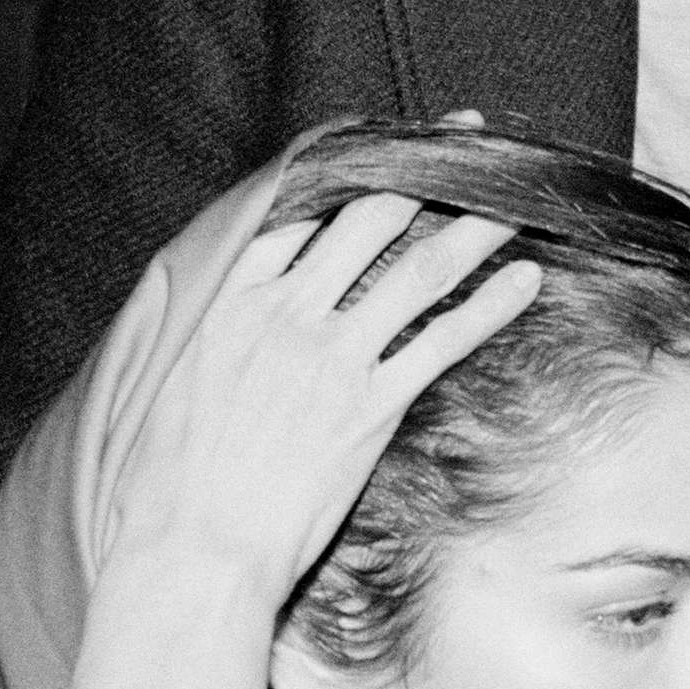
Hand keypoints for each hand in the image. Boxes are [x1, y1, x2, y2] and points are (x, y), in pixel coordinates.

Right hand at [102, 161, 539, 592]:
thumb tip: (235, 317)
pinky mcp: (370, 408)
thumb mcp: (167, 383)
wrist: (192, 550)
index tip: (388, 140)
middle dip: (425, 169)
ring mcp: (331, 357)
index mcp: (229, 299)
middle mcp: (284, 313)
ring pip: (416, 268)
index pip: (300, 205)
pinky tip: (524, 279)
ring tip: (515, 197)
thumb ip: (212, 333)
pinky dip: (488, 305)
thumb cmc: (166, 484)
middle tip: (467, 138)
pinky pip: (442, 340)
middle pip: (368, 217)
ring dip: (472, 226)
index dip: (352, 166)